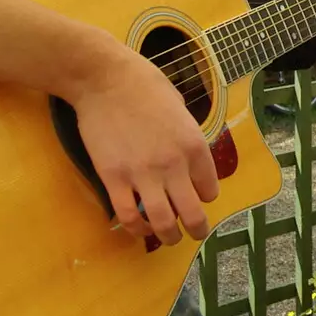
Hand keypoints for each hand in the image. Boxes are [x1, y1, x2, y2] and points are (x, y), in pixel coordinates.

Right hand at [69, 40, 217, 246]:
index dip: (205, 197)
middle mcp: (174, 164)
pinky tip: (139, 227)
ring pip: (163, 223)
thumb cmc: (145, 84)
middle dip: (197, 230)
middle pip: (193, 214)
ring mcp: (143, 174)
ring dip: (169, 236)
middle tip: (195, 234)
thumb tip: (186, 157)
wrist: (105, 78)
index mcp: (195, 145)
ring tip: (169, 237)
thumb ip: (187, 137)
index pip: (210, 189)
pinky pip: (128, 216)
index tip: (199, 197)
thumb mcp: (181, 109)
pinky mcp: (113, 178)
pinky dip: (136, 228)